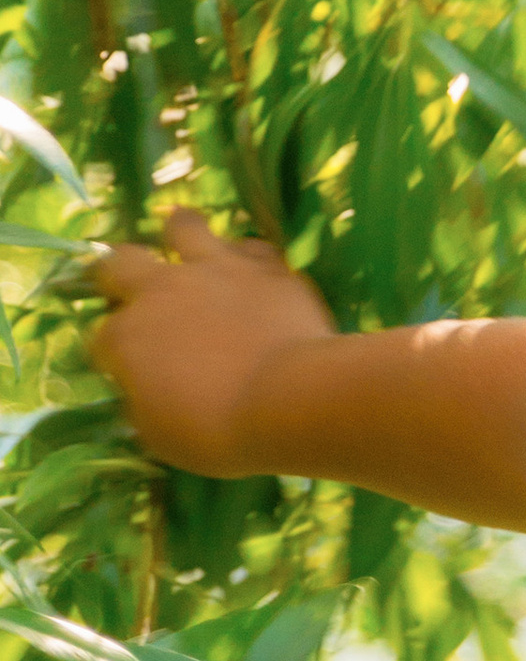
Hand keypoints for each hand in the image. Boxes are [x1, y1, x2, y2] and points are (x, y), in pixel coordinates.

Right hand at [89, 211, 338, 478]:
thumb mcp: (159, 434)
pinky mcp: (264, 266)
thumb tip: (144, 391)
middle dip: (116, 273)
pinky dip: (248, 259)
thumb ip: (143, 401)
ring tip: (189, 245)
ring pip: (183, 226)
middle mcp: (160, 291)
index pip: (102, 337)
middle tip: (129, 284)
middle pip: (119, 263)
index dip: (113, 351)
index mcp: (125, 337)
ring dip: (180, 234)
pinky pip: (251, 247)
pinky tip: (256, 274)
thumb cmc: (215, 431)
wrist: (288, 400)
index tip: (128, 367)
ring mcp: (214, 270)